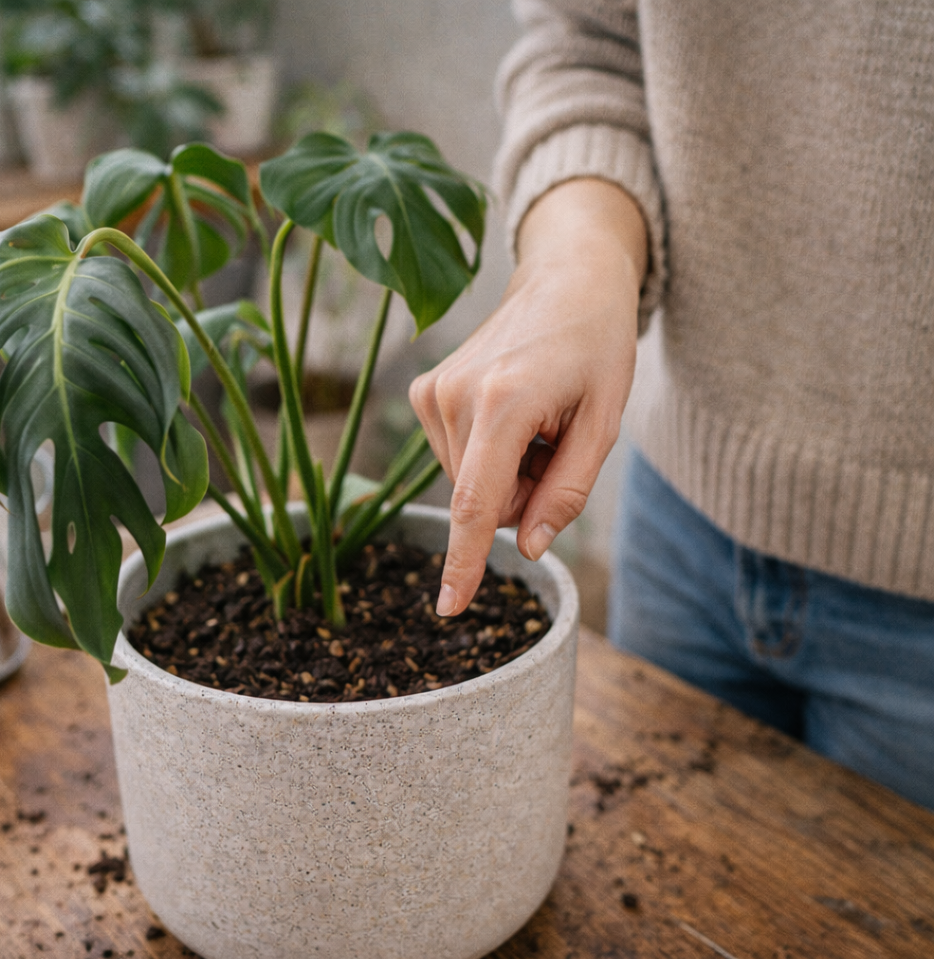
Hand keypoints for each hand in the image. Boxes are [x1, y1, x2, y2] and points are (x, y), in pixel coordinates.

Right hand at [409, 177, 647, 614]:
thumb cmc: (597, 345)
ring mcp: (434, 391)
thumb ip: (566, 492)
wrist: (567, 278)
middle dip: (523, 493)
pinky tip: (513, 410)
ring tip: (538, 419)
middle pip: (484, 499)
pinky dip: (490, 453)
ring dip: (508, 470)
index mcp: (505, 401)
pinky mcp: (426, 391)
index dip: (465, 561)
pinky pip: (457, 458)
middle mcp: (455, 396)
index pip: (477, 502)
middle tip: (558, 441)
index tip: (448, 608)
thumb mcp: (604, 423)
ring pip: (470, 483)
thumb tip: (525, 547)